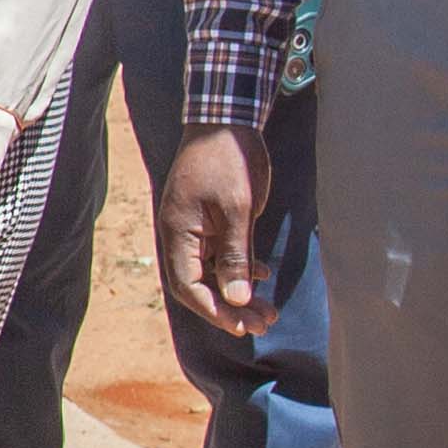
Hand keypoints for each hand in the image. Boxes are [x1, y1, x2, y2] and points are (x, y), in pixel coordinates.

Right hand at [156, 127, 276, 333]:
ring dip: (237, 293)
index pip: (189, 286)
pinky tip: (262, 275)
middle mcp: (181, 236)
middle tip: (264, 324)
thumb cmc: (228, 161)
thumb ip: (236, 256)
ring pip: (211, 273)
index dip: (214, 311)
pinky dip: (239, 270)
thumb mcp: (237, 210)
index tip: (243, 327)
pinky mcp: (209, 221)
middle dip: (229, 308)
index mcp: (178, 233)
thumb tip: (236, 299)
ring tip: (268, 310)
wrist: (226, 120)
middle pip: (199, 286)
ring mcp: (194, 229)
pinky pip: (219, 255)